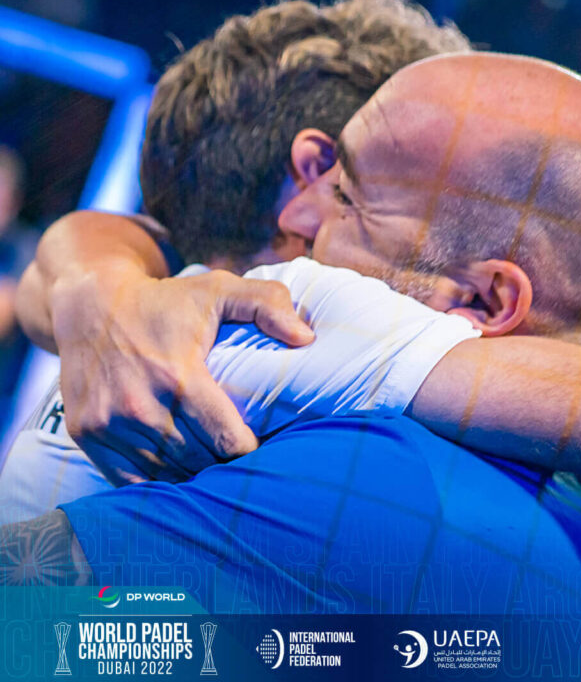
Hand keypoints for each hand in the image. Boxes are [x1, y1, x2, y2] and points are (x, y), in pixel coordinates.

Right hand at [51, 267, 313, 484]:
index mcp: (178, 375)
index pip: (226, 439)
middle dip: (222, 463)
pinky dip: (155, 479)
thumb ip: (267, 304)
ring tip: (211, 465)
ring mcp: (108, 423)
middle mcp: (139, 405)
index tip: (259, 444)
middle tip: (239, 458)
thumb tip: (306, 337)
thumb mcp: (218, 290)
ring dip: (191, 474)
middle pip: (198, 461)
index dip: (249, 449)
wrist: (91, 306)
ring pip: (165, 474)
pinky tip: (175, 468)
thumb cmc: (167, 301)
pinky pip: (129, 479)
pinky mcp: (85, 434)